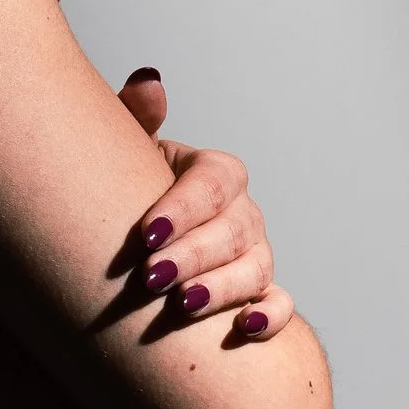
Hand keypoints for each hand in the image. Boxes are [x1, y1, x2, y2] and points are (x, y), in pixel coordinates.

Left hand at [117, 68, 295, 341]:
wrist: (142, 255)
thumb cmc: (133, 197)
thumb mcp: (128, 157)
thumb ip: (135, 119)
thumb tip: (149, 82)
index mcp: (212, 174)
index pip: (212, 181)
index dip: (183, 208)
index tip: (146, 234)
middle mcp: (240, 212)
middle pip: (231, 230)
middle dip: (193, 254)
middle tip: (151, 277)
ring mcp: (254, 254)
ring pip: (255, 269)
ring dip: (223, 288)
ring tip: (184, 305)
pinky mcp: (260, 295)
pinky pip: (280, 305)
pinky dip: (270, 316)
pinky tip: (242, 327)